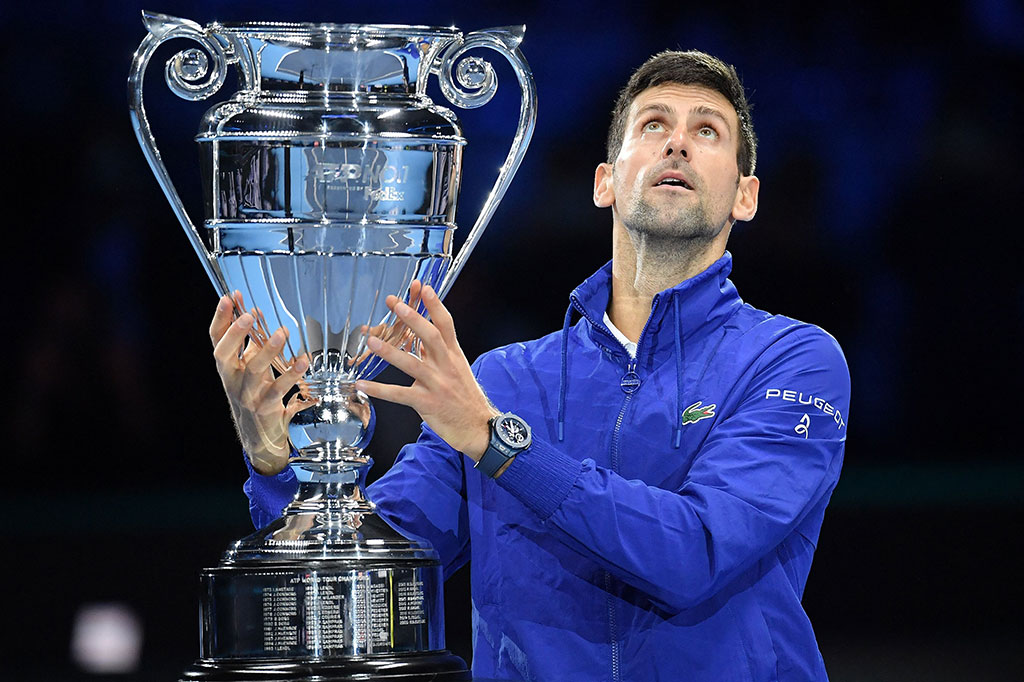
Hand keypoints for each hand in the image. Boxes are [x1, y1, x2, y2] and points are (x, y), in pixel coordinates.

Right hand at [210, 292, 312, 474]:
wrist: (259, 438)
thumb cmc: (255, 395)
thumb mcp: (249, 367)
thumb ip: (250, 343)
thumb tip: (253, 310)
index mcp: (226, 367)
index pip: (216, 339)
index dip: (220, 318)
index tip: (229, 297)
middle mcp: (232, 380)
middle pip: (223, 355)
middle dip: (234, 334)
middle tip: (248, 315)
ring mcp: (247, 395)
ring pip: (253, 371)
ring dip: (267, 351)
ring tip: (282, 333)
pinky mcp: (265, 408)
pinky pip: (278, 390)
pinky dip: (291, 375)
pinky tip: (303, 362)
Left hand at [355, 282, 498, 460]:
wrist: (478, 428)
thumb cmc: (465, 397)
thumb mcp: (457, 369)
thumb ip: (438, 352)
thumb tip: (417, 336)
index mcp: (454, 355)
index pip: (446, 324)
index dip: (435, 304)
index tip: (423, 287)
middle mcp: (447, 366)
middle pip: (430, 337)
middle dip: (413, 318)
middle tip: (395, 304)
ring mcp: (437, 385)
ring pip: (412, 364)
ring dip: (390, 352)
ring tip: (371, 342)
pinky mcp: (428, 403)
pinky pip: (400, 394)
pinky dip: (380, 390)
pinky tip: (363, 384)